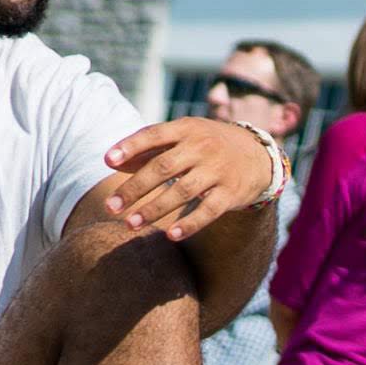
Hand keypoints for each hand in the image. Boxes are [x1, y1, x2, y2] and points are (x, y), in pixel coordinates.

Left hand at [100, 118, 279, 241]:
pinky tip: (170, 235)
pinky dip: (190, 224)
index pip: (154, 134)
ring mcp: (218, 170)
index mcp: (187, 129)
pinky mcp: (231, 193)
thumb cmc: (207, 146)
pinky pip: (208, 211)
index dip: (130, 147)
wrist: (257, 155)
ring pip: (182, 191)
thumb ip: (149, 148)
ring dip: (154, 209)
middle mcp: (203, 147)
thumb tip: (109, 161)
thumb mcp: (183, 137)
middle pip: (163, 167)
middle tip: (110, 207)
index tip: (107, 161)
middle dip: (134, 188)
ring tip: (130, 224)